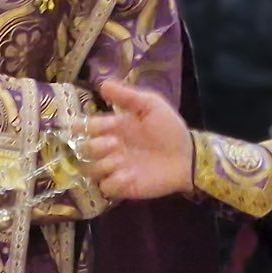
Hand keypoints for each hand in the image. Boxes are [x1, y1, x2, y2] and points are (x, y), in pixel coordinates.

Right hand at [84, 80, 192, 200]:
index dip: (88, 126)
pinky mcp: (123, 187)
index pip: (87, 127)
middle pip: (84, 149)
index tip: (105, 125)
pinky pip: (106, 187)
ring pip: (91, 170)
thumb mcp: (151, 105)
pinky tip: (130, 175)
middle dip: (94, 146)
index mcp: (112, 128)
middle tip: (115, 143)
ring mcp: (115, 169)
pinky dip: (114, 182)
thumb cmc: (169, 128)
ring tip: (121, 159)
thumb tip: (102, 84)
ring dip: (102, 164)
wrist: (187, 155)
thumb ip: (127, 96)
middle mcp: (109, 149)